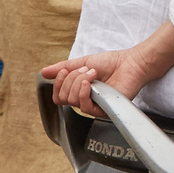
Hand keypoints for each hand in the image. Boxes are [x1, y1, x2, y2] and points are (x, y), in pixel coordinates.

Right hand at [41, 21, 173, 115]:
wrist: (130, 64)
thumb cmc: (111, 63)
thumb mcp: (82, 62)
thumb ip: (63, 68)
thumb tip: (43, 72)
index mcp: (79, 90)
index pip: (58, 96)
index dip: (57, 83)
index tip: (65, 70)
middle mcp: (84, 100)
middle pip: (62, 98)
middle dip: (70, 80)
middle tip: (85, 69)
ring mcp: (94, 106)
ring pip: (72, 101)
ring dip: (78, 82)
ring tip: (92, 72)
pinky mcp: (103, 110)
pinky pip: (85, 107)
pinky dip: (84, 92)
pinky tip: (91, 82)